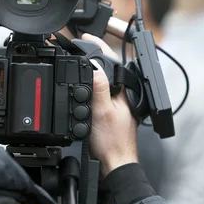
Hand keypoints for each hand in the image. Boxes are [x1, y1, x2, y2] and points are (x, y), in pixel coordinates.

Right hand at [81, 33, 137, 176]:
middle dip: (95, 54)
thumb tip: (93, 67)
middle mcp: (123, 96)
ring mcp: (118, 105)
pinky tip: (83, 87)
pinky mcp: (111, 114)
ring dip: (92, 69)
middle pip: (108, 69)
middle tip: (80, 45)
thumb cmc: (111, 143)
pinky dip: (91, 86)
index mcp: (124, 91)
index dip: (98, 47)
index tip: (86, 37)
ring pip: (104, 81)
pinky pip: (101, 93)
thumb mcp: (101, 112)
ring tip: (80, 59)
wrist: (114, 165)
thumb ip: (99, 89)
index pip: (111, 62)